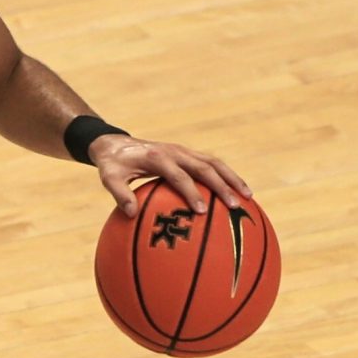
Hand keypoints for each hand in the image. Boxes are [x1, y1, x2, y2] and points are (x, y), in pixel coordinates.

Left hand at [91, 135, 251, 216]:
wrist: (115, 143)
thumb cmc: (113, 165)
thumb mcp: (109, 178)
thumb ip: (119, 194)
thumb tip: (130, 214)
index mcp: (157, 157)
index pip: (178, 176)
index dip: (190, 192)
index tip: (201, 211)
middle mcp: (174, 151)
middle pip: (205, 167)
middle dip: (221, 186)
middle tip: (235, 205)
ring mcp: (184, 151)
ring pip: (214, 162)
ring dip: (232, 178)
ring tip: (248, 197)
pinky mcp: (188, 153)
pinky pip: (212, 163)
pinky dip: (227, 176)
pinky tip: (238, 192)